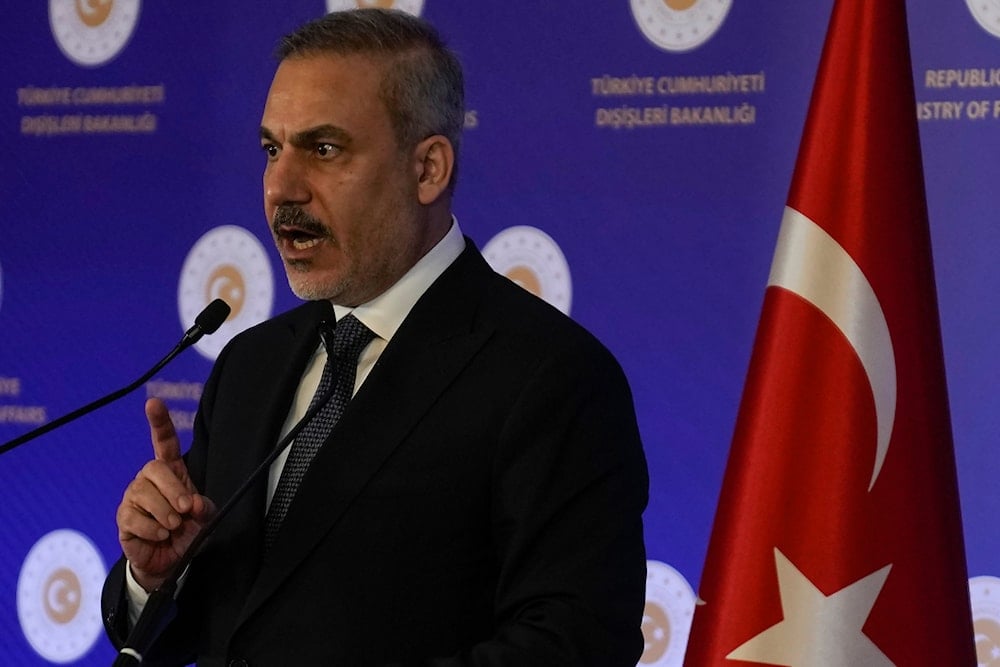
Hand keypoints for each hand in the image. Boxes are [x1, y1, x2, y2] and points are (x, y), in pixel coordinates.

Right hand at [116, 398, 215, 591]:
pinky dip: (152, 528)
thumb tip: (193, 503)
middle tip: (186, 509)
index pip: (164, 442)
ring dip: (164, 512)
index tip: (153, 403)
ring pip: (142, 494)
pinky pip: (133, 517)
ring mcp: (133, 498)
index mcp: (171, 472)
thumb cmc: (189, 532)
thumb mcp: (206, 518)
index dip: (159, 422)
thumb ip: (204, 508)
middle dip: (172, 489)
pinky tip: (160, 534)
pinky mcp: (124, 519)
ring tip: (174, 526)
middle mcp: (149, 480)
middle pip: (153, 468)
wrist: (173, 561)